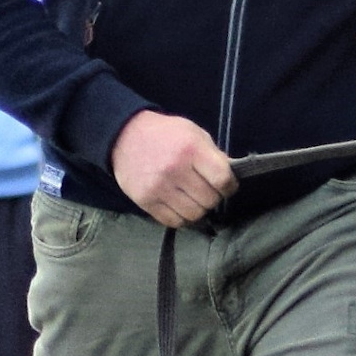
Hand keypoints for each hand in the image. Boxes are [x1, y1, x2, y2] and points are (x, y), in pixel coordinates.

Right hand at [112, 110, 233, 227]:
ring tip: (194, 198)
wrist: (124, 136)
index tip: (227, 186)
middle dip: (214, 197)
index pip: (222, 179)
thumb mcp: (194, 134)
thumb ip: (214, 155)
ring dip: (198, 209)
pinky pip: (172, 221)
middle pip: (209, 200)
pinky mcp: (144, 200)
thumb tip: (231, 176)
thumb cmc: (166, 134)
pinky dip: (181, 217)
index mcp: (191, 150)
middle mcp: (174, 170)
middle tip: (208, 191)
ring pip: (193, 214)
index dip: (230, 186)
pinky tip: (180, 205)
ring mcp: (158, 187)